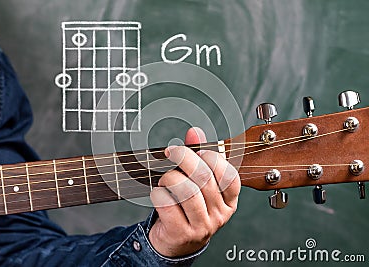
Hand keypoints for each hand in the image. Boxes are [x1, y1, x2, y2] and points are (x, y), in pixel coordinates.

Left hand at [149, 127, 240, 256]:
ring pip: (185, 190)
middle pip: (203, 177)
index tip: (197, 151)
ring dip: (169, 178)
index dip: (212, 157)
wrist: (177, 243)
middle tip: (172, 152)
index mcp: (229, 200)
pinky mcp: (182, 233)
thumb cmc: (188, 208)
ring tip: (165, 179)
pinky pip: (167, 204)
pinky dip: (158, 194)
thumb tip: (195, 132)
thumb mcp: (198, 184)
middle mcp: (220, 214)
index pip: (228, 174)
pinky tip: (159, 194)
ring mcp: (202, 226)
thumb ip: (198, 157)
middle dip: (183, 158)